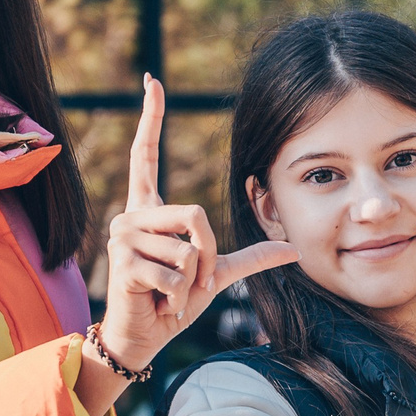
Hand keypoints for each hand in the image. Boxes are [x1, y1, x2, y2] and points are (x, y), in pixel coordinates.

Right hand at [80, 77, 298, 415]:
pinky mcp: (123, 262)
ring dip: (191, 281)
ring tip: (169, 293)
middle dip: (206, 255)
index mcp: (150, 211)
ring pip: (188, 249)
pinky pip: (176, 272)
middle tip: (187, 281)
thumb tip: (292, 248)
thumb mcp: (216, 275)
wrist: (144, 336)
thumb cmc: (173, 301)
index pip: (146, 155)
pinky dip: (179, 297)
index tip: (152, 80)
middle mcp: (131, 216)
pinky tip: (159, 302)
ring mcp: (122, 237)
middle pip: (196, 214)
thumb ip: (251, 257)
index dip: (151, 118)